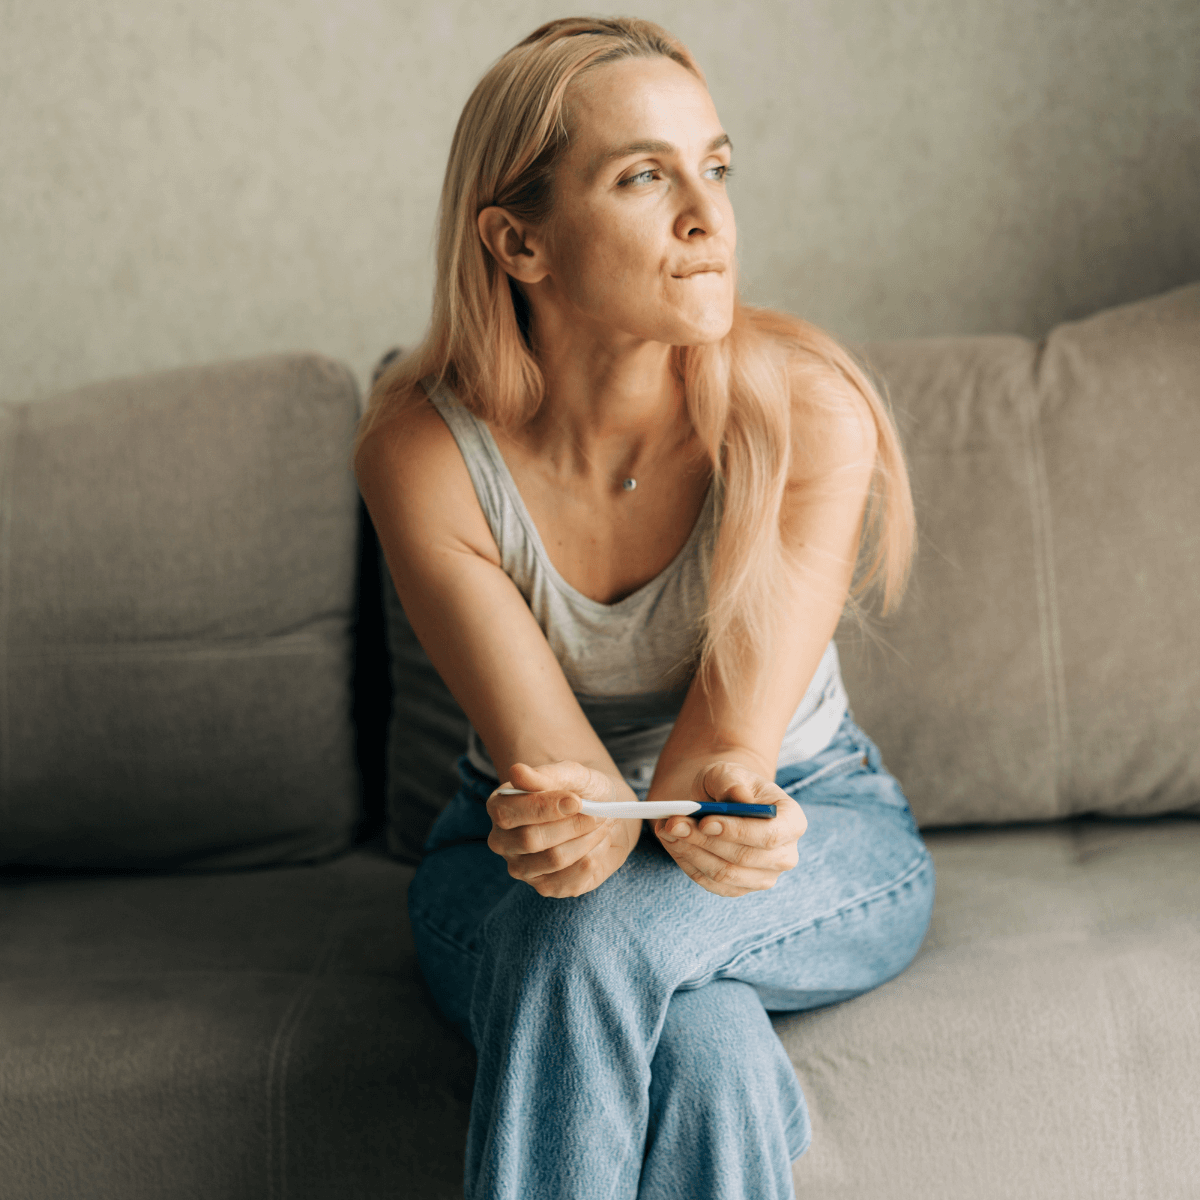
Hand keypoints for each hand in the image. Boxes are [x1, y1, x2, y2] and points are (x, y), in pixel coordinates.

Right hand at [486, 760, 638, 898]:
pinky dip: (592, 859)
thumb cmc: (581, 791)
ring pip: (554, 859)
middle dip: (571, 825)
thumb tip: (517, 771)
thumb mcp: (569, 774)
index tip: (576, 800)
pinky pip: (570, 881)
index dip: (544, 808)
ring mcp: (522, 868)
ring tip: (599, 825)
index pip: (508, 814)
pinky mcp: (546, 887)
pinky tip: (596, 845)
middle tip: (597, 813)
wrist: (606, 813)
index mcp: (499, 807)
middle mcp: (503, 841)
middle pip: (530, 840)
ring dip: (586, 840)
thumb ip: (545, 775)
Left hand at [654, 761, 806, 896]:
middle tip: (671, 823)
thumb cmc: (730, 785)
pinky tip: (672, 844)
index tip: (704, 822)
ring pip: (725, 874)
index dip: (737, 831)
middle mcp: (785, 855)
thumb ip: (732, 783)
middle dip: (703, 840)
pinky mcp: (741, 889)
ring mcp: (764, 877)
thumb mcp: (729, 772)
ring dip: (690, 852)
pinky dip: (688, 864)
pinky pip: (712, 884)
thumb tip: (738, 798)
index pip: (769, 835)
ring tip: (666, 829)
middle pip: (743, 858)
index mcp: (792, 822)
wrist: (724, 802)